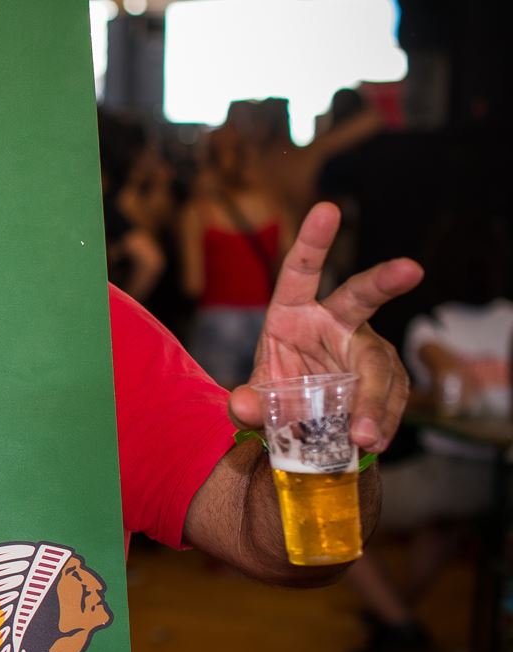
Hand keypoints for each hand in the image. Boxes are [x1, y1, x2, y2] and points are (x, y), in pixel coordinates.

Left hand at [228, 202, 422, 451]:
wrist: (302, 427)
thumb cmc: (277, 396)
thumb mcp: (254, 401)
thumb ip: (244, 404)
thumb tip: (242, 406)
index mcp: (292, 313)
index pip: (300, 271)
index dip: (313, 240)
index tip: (327, 209)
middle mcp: (334, 323)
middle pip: (361, 298)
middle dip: (385, 280)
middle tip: (410, 268)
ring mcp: (364, 349)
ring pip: (379, 364)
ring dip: (374, 399)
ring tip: (361, 436)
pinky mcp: (386, 378)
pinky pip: (390, 397)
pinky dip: (380, 421)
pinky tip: (371, 441)